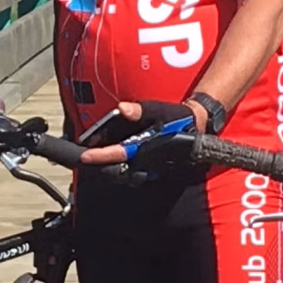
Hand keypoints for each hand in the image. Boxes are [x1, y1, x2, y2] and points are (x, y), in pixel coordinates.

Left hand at [78, 97, 203, 167]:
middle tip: (84, 157)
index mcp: (147, 148)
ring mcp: (150, 170)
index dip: (100, 155)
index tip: (84, 156)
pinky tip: (110, 158)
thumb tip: (122, 108)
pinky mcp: (151, 171)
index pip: (118, 154)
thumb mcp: (159, 110)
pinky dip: (118, 166)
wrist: (198, 127)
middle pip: (116, 169)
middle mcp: (147, 163)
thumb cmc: (178, 119)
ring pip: (122, 174)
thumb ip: (139, 111)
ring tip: (93, 157)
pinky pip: (130, 172)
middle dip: (99, 165)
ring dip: (107, 167)